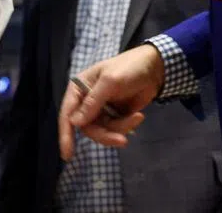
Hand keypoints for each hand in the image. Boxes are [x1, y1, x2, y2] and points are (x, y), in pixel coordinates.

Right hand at [58, 44, 163, 159]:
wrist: (156, 68)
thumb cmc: (129, 67)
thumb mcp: (110, 81)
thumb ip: (93, 102)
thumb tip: (74, 123)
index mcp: (79, 88)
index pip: (68, 113)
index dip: (65, 134)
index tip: (67, 155)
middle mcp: (87, 100)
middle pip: (87, 127)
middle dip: (104, 134)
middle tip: (121, 140)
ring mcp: (101, 109)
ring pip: (102, 131)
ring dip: (119, 129)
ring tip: (137, 118)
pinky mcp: (114, 116)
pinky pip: (114, 129)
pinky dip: (126, 126)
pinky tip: (138, 116)